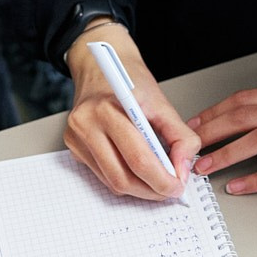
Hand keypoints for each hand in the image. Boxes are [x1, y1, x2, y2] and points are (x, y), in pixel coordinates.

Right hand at [64, 22, 201, 200]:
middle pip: (123, 176)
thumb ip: (180, 136)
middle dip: (152, 190)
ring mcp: (76, 138)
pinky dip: (125, 179)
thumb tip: (183, 169)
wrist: (101, 66)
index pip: (138, 158)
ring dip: (139, 189)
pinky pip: (103, 176)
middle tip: (170, 189)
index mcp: (107, 110)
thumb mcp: (162, 103)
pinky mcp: (74, 148)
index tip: (178, 185)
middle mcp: (86, 125)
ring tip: (157, 181)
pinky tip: (138, 171)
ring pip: (112, 182)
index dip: (162, 179)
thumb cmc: (129, 81)